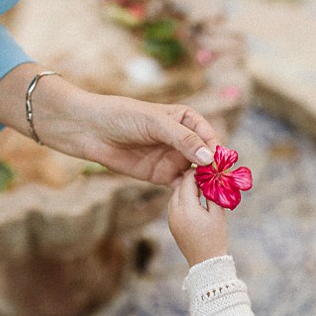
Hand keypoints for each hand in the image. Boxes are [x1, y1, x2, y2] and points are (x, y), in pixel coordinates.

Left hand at [42, 89, 219, 184]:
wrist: (92, 130)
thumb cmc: (123, 116)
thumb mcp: (156, 123)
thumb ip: (183, 140)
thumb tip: (208, 158)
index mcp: (187, 120)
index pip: (209, 136)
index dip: (217, 151)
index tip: (222, 166)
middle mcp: (184, 140)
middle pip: (206, 157)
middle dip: (215, 171)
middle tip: (223, 185)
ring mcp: (173, 158)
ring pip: (197, 173)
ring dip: (205, 184)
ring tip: (212, 195)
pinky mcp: (161, 175)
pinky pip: (181, 185)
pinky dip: (189, 192)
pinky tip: (194, 199)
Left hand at [167, 172, 228, 265]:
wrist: (206, 262)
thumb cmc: (216, 237)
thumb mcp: (218, 213)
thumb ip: (213, 193)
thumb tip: (212, 177)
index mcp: (186, 208)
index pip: (188, 180)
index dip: (197, 171)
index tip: (207, 167)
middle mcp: (174, 211)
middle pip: (179, 185)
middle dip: (191, 178)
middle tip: (204, 173)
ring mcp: (171, 218)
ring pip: (175, 194)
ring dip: (186, 187)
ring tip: (201, 185)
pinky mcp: (171, 223)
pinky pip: (174, 203)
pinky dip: (183, 197)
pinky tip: (195, 197)